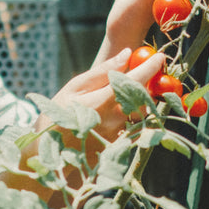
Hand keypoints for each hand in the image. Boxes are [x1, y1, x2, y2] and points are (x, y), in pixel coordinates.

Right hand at [37, 46, 165, 148]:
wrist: (49, 154)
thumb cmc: (57, 114)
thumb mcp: (74, 88)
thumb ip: (102, 71)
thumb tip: (127, 54)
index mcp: (101, 102)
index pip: (134, 80)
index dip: (149, 67)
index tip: (159, 56)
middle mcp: (113, 120)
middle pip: (143, 97)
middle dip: (147, 84)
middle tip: (143, 74)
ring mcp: (118, 135)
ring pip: (141, 112)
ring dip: (140, 100)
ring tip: (124, 95)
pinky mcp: (120, 146)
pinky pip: (134, 126)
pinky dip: (132, 115)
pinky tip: (118, 113)